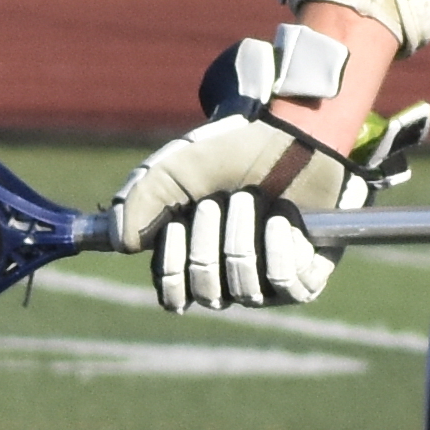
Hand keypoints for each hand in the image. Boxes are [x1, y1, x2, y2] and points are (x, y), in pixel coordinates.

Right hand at [105, 67, 414, 313]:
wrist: (287, 132)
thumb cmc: (228, 154)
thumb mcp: (171, 171)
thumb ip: (138, 203)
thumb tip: (123, 244)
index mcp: (193, 261)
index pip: (174, 297)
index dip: (171, 269)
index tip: (173, 226)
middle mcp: (229, 279)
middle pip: (207, 291)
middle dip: (209, 239)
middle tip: (219, 199)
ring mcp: (268, 282)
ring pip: (244, 287)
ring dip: (243, 232)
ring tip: (252, 196)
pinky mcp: (307, 277)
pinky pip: (284, 282)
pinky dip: (277, 243)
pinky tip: (281, 213)